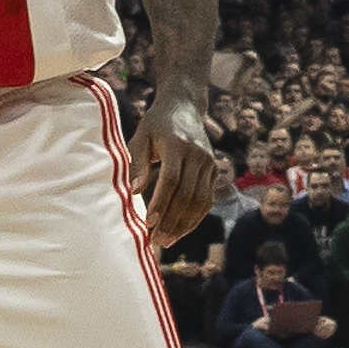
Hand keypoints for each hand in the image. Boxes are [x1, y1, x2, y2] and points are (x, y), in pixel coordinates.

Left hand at [130, 113, 225, 248]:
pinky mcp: (214, 170)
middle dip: (172, 220)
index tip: (148, 222)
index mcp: (179, 145)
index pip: (171, 179)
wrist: (185, 107)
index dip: (160, 203)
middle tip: (156, 240)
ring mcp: (210, 162)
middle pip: (187, 194)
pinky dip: (195, 217)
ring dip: (185, 223)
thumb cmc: (156, 124)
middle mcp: (199, 155)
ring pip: (200, 200)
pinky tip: (181, 230)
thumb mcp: (141, 137)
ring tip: (167, 241)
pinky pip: (207, 199)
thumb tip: (134, 192)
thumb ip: (137, 163)